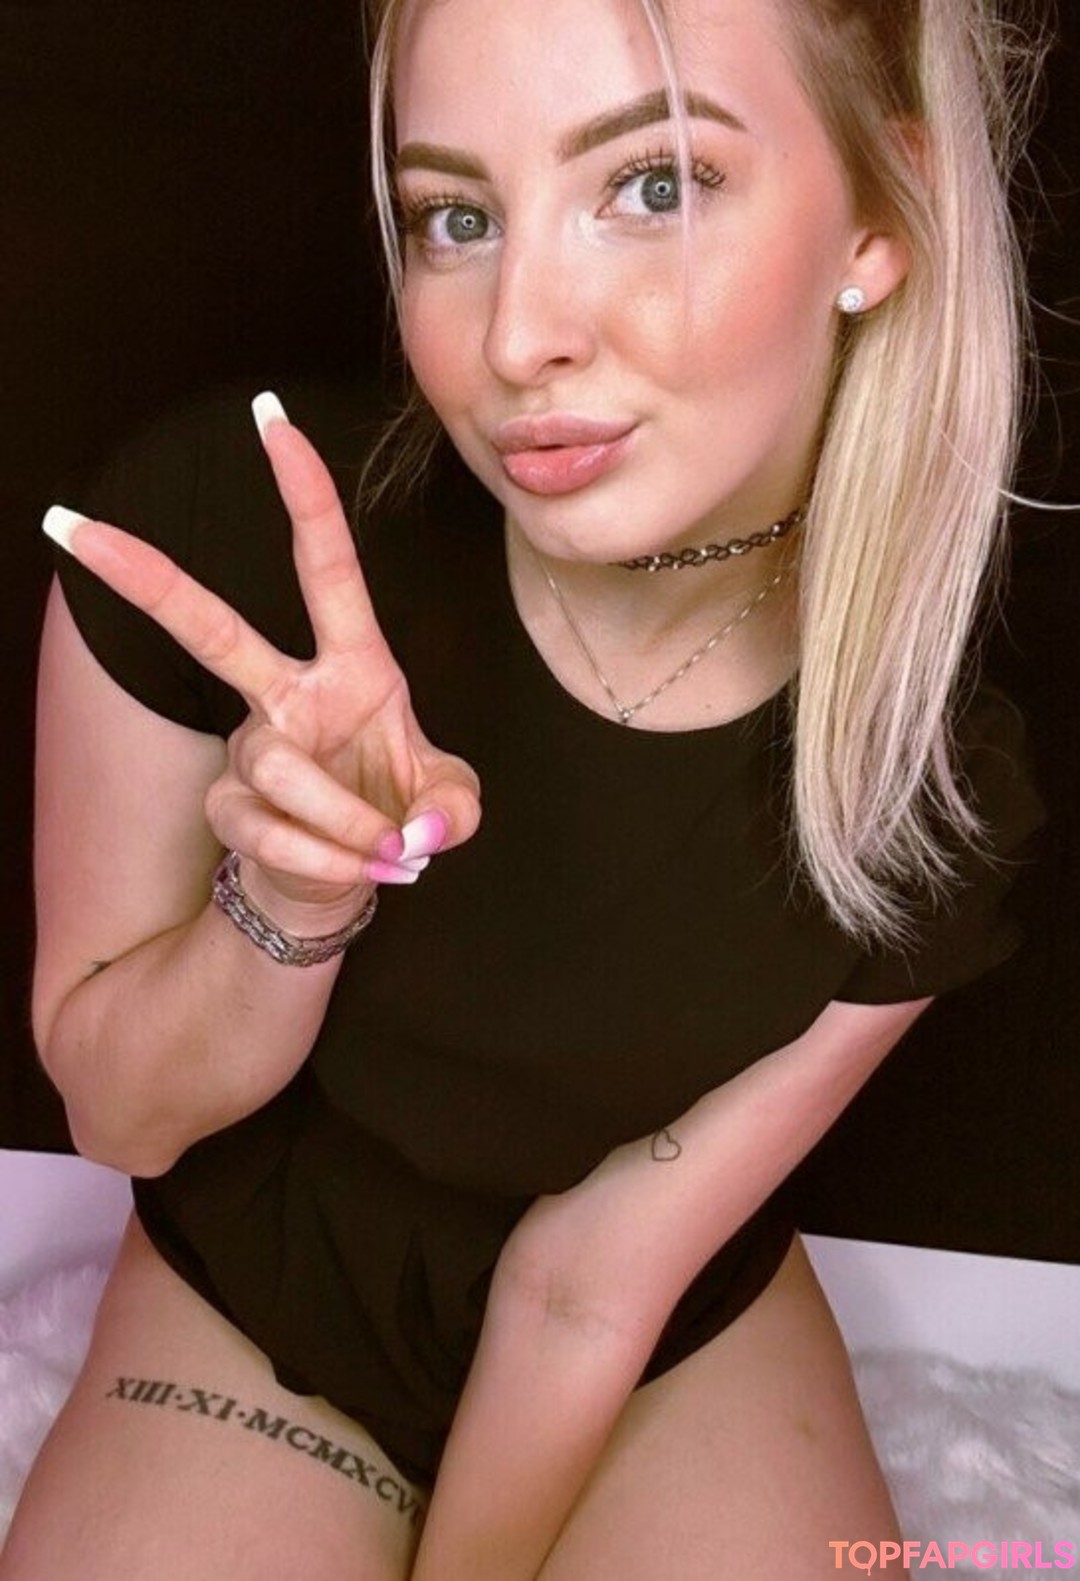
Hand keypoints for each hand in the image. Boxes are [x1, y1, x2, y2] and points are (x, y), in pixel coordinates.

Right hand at [44, 394, 480, 926]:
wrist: (350, 879)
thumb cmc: (398, 815)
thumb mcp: (450, 805)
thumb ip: (453, 809)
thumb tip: (417, 832)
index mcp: (351, 667)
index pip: (325, 567)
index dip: (304, 494)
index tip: (272, 420)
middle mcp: (288, 695)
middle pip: (209, 629)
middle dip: (143, 579)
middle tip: (70, 525)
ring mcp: (253, 750)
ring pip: (283, 768)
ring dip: (345, 820)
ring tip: (384, 850)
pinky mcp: (230, 808)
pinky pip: (275, 833)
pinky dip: (328, 862)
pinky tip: (355, 871)